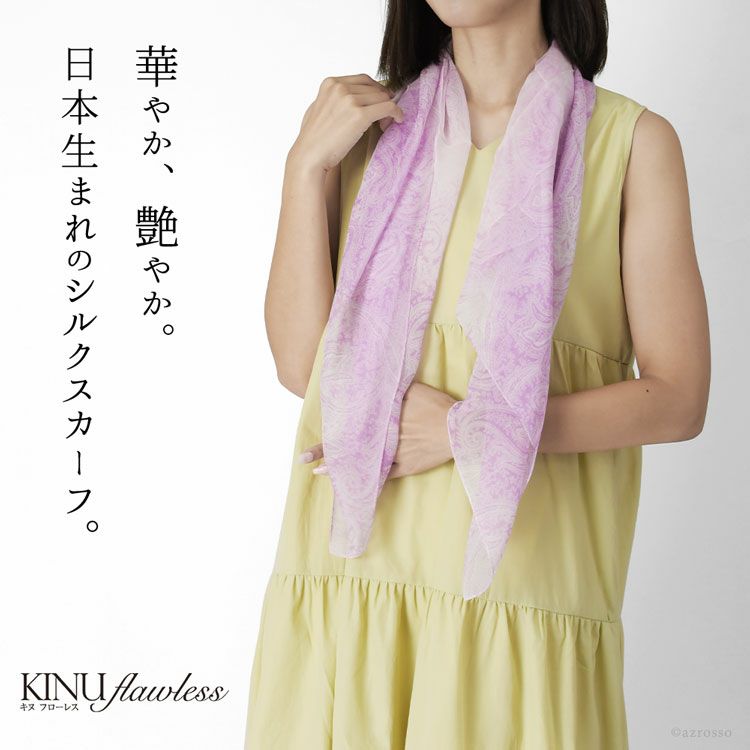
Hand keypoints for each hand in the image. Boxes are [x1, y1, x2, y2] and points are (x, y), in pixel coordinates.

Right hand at [287, 74, 403, 174]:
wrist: (309, 157)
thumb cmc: (313, 139)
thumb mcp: (318, 108)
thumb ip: (333, 99)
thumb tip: (349, 98)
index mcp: (330, 83)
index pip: (363, 80)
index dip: (375, 90)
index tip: (381, 100)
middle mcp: (340, 87)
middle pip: (375, 88)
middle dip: (383, 100)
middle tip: (385, 116)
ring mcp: (350, 100)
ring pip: (383, 97)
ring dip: (389, 109)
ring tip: (386, 123)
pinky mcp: (360, 115)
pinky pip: (388, 108)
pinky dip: (396, 113)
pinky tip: (398, 120)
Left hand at [299, 382, 456, 479]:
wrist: (460, 429)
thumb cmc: (439, 406)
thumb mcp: (415, 389)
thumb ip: (395, 388)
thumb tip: (378, 380)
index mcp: (384, 416)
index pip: (350, 424)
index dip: (329, 430)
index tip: (309, 436)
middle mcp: (385, 436)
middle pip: (350, 445)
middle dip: (325, 451)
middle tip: (302, 458)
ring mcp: (394, 454)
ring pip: (363, 463)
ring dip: (341, 468)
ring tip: (319, 472)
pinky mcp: (407, 467)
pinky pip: (383, 476)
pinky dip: (368, 480)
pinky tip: (353, 486)